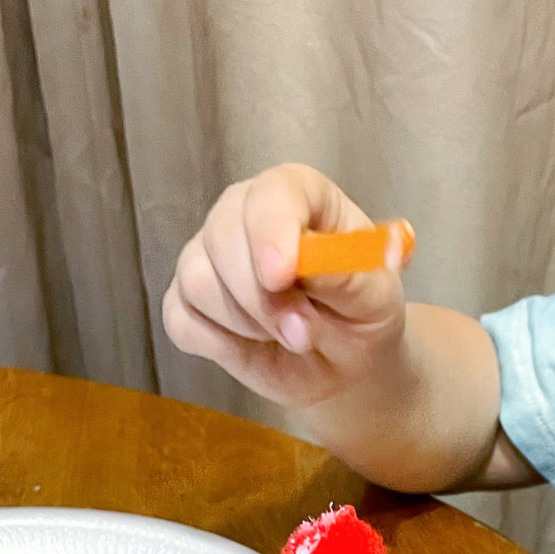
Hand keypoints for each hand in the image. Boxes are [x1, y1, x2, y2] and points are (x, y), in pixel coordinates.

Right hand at [162, 163, 407, 407]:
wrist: (343, 361)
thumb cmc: (361, 315)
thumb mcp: (373, 298)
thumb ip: (345, 275)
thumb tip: (307, 262)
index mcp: (300, 196)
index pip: (273, 192)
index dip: (272, 230)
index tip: (280, 276)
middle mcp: (245, 214)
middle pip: (222, 236)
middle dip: (262, 297)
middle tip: (304, 334)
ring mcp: (210, 255)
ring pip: (197, 280)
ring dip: (246, 324)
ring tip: (291, 338)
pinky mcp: (188, 300)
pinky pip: (181, 319)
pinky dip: (217, 343)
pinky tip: (253, 345)